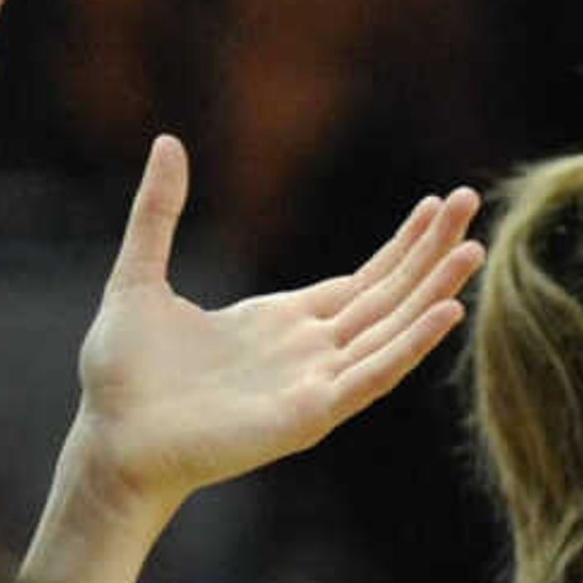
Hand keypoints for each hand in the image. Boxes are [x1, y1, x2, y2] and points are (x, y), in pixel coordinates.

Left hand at [64, 138, 481, 513]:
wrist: (110, 440)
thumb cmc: (122, 376)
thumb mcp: (139, 276)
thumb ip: (158, 213)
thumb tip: (169, 143)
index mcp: (279, 323)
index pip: (360, 280)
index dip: (401, 245)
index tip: (436, 205)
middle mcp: (308, 352)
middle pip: (387, 295)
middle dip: (430, 251)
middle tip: (471, 200)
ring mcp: (313, 384)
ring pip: (390, 330)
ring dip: (433, 291)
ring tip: (472, 250)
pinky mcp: (308, 414)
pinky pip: (372, 376)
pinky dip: (409, 345)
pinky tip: (444, 312)